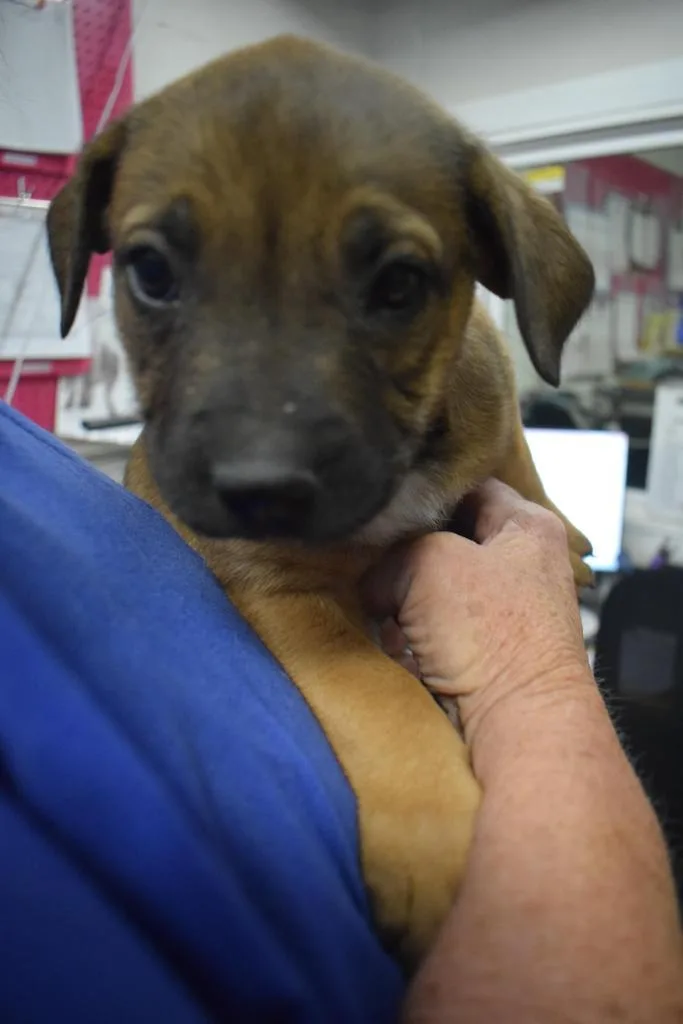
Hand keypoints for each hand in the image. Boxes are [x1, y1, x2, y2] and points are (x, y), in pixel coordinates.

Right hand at [362, 479, 589, 745]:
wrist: (518, 726)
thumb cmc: (491, 635)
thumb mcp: (429, 562)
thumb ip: (392, 552)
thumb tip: (374, 580)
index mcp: (528, 526)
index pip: (467, 485)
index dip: (422, 489)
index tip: (381, 500)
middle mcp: (522, 563)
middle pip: (445, 538)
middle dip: (404, 551)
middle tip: (367, 555)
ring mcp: (504, 610)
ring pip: (434, 586)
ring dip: (402, 598)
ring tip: (377, 604)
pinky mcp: (483, 651)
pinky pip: (433, 627)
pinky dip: (410, 633)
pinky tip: (391, 639)